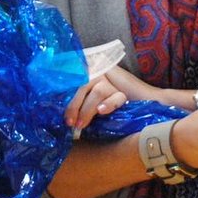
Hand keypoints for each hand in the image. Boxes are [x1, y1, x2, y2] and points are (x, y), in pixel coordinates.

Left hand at [62, 64, 180, 134]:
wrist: (144, 109)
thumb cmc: (110, 109)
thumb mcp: (89, 104)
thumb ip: (78, 101)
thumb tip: (58, 109)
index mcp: (89, 74)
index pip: (73, 77)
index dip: (63, 89)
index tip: (52, 103)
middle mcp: (100, 73)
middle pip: (83, 83)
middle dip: (74, 104)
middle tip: (68, 122)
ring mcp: (113, 81)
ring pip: (97, 90)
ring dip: (87, 109)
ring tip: (81, 124)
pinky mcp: (125, 91)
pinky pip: (115, 96)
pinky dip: (108, 104)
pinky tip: (101, 112)